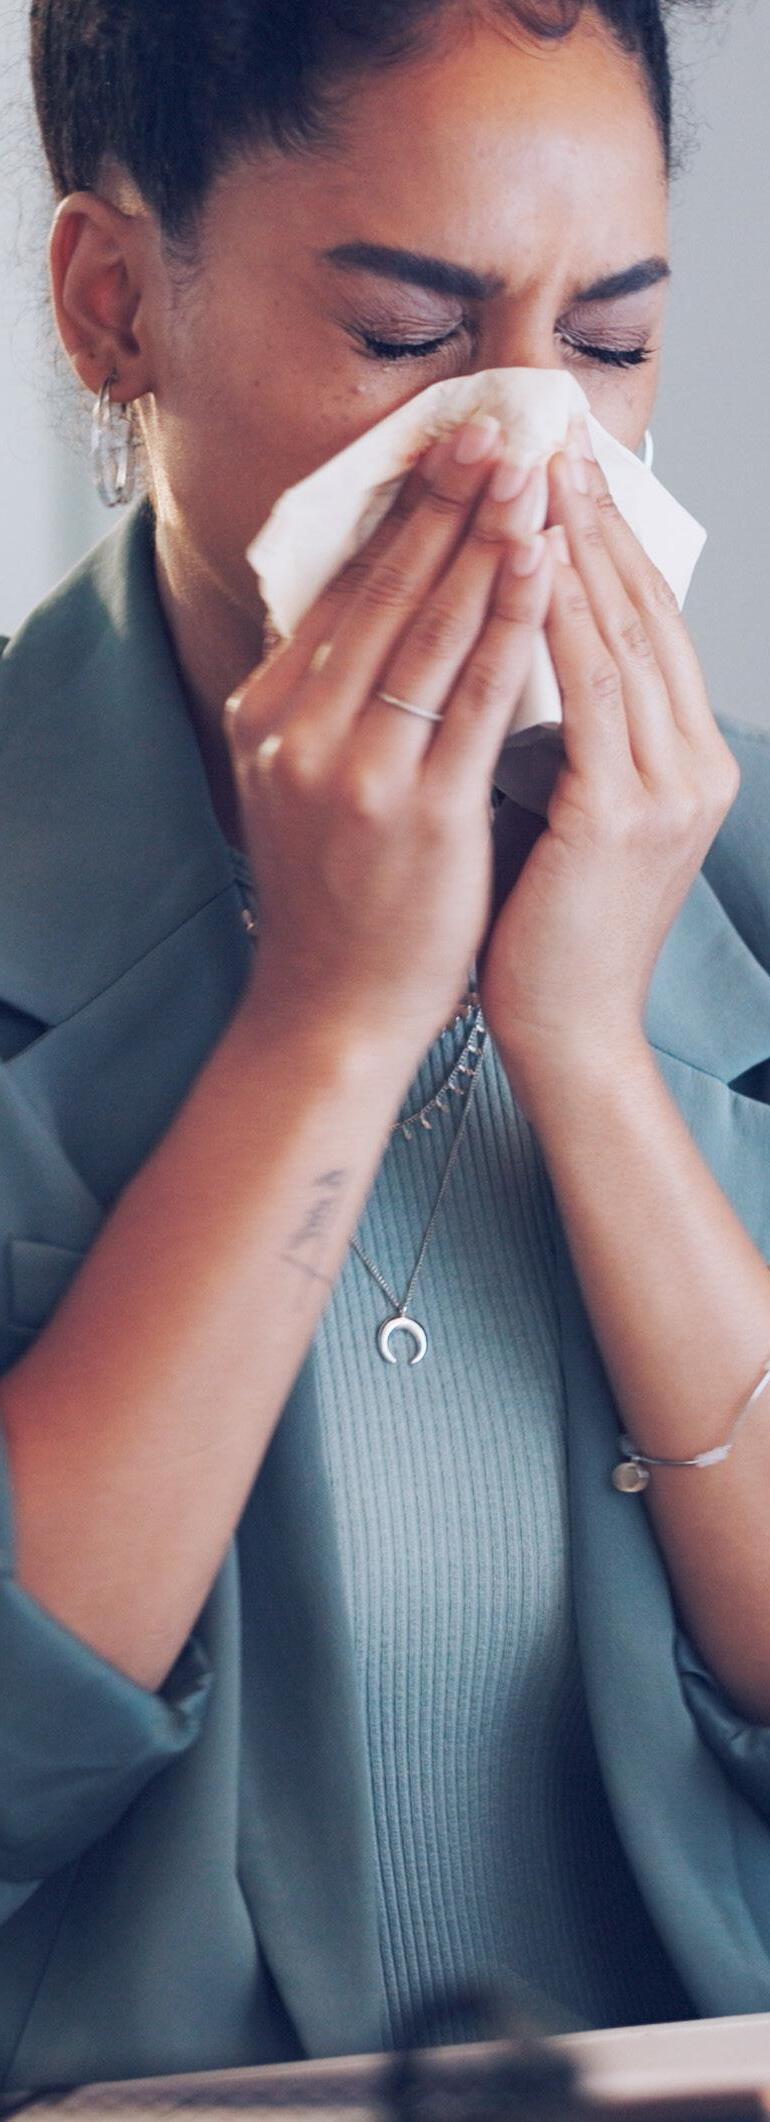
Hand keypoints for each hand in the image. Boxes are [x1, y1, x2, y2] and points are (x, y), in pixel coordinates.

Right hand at [225, 421, 552, 1067]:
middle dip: (447, 498)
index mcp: (268, 713)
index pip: (345, 588)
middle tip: (495, 425)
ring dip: (486, 537)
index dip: (402, 510)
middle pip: (386, 590)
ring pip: (431, 628)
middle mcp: (299, 730)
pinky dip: (512, 621)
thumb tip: (379, 606)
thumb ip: (329, 697)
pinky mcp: (419, 810)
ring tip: (528, 471)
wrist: (332, 1010)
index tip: (446, 446)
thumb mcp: (304, 781)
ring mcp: (355, 769)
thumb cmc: (338, 897)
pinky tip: (541, 564)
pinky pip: (476, 695)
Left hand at [480, 436, 739, 1104]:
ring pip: (623, 636)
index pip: (647, 623)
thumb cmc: (545, 926)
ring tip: (539, 468)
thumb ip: (563, 731)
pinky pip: (592, 692)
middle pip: (646, 610)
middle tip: (550, 433)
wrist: (564, 1033)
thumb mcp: (567, 808)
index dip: (608, 539)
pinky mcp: (625, 814)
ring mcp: (671, 787)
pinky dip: (561, 618)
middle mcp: (695, 762)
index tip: (561, 465)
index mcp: (685, 759)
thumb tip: (511, 642)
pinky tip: (529, 559)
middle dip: (596, 517)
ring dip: (579, 545)